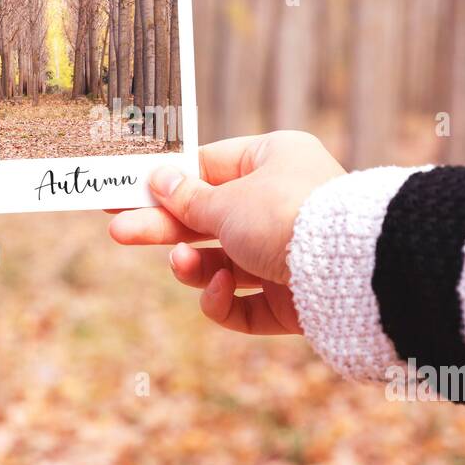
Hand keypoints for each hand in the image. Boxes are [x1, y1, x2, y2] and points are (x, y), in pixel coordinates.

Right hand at [108, 131, 344, 334]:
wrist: (347, 271)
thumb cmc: (286, 215)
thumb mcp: (226, 201)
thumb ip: (188, 198)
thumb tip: (159, 179)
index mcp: (274, 161)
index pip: (210, 167)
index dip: (168, 182)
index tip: (126, 190)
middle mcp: (282, 205)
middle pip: (209, 218)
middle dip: (164, 226)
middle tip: (118, 230)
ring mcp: (286, 255)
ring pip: (221, 264)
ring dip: (192, 265)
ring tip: (181, 262)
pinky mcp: (291, 301)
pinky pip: (244, 303)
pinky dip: (223, 299)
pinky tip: (220, 288)